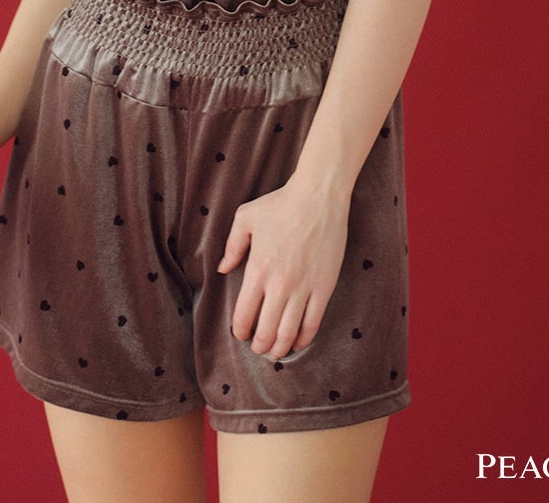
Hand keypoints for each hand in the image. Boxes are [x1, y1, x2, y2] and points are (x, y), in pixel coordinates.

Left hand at [217, 177, 349, 359]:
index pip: (244, 314)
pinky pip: (313, 322)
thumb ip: (231, 246)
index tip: (240, 334)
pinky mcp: (324, 287)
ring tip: (274, 352)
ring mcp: (304, 288)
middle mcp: (280, 284)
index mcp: (258, 269)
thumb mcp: (245, 217)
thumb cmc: (280, 204)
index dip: (240, 330)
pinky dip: (303, 339)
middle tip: (257, 348)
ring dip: (279, 348)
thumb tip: (223, 269)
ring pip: (289, 332)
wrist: (318, 197)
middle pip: (266, 330)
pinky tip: (297, 342)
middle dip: (259, 345)